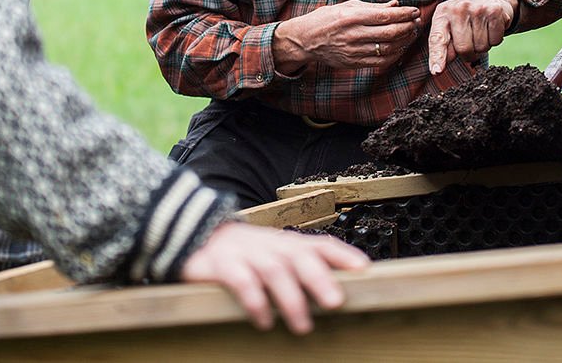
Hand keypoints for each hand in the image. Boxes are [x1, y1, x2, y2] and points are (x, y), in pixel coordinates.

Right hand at [179, 221, 370, 333]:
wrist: (197, 237)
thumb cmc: (248, 254)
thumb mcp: (276, 255)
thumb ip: (303, 268)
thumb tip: (341, 291)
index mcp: (287, 243)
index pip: (319, 244)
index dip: (342, 255)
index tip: (364, 269)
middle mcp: (270, 245)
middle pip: (298, 256)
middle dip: (319, 279)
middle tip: (336, 303)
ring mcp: (245, 253)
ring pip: (273, 271)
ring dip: (291, 299)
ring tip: (303, 326)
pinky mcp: (220, 265)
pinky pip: (240, 281)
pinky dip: (255, 301)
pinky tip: (264, 321)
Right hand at [272, 0, 422, 72]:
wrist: (305, 40)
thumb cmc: (327, 18)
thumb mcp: (347, 6)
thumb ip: (373, 6)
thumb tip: (395, 5)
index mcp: (351, 17)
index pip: (385, 16)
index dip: (404, 14)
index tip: (415, 10)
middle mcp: (353, 34)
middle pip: (390, 32)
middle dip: (407, 27)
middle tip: (416, 22)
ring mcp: (353, 51)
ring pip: (387, 48)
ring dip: (404, 41)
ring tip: (410, 33)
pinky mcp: (353, 63)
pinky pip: (380, 61)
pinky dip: (394, 55)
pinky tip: (400, 47)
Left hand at [427, 0, 517, 74]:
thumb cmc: (467, 15)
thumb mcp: (451, 24)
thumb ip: (445, 44)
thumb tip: (439, 67)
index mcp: (442, 14)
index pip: (437, 39)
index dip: (437, 57)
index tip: (436, 71)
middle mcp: (457, 9)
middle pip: (464, 49)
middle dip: (470, 53)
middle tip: (472, 42)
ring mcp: (476, 9)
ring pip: (481, 47)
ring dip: (483, 46)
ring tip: (482, 31)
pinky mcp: (494, 11)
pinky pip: (495, 41)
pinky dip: (495, 39)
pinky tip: (492, 27)